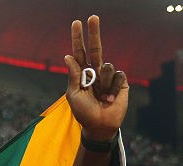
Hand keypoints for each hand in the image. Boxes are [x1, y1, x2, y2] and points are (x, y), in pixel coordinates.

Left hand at [64, 15, 127, 141]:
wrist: (99, 125)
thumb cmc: (83, 112)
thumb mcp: (74, 94)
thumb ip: (73, 75)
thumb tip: (68, 56)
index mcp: (82, 73)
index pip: (79, 53)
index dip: (78, 38)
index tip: (76, 23)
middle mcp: (95, 72)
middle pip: (96, 48)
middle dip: (94, 32)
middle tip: (93, 16)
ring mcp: (108, 76)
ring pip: (107, 67)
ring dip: (103, 83)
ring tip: (100, 97)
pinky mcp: (121, 82)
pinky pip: (117, 76)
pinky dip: (112, 89)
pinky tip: (109, 99)